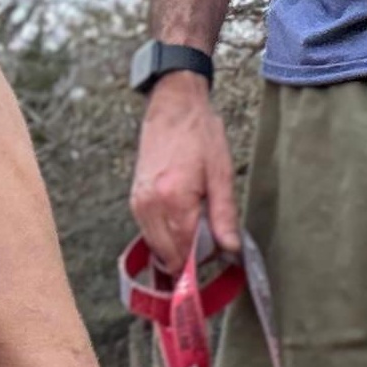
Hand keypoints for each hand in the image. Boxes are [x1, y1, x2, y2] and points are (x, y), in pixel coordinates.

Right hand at [130, 70, 239, 269]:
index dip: (202, 261)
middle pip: (168, 256)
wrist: (174, 105)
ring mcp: (139, 203)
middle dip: (190, 259)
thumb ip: (225, 216)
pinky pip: (149, 233)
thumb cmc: (199, 134)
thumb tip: (231, 250)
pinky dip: (166, 237)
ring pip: (157, 248)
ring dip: (177, 250)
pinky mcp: (135, 200)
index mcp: (173, 199)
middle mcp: (150, 205)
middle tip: (209, 245)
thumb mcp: (221, 174)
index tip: (216, 256)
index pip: (184, 253)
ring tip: (197, 231)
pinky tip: (182, 224)